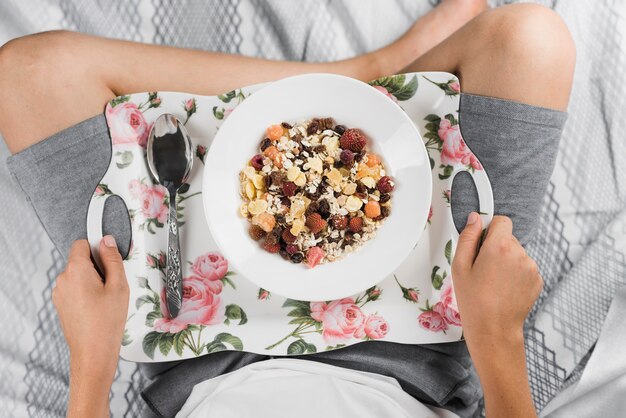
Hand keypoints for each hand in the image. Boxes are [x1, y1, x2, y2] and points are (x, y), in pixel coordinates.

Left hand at [53, 236, 128, 416]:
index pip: (82, 243)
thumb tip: (107, 242)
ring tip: (106, 298)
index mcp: (76, 270)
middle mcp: (63, 279)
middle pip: (81, 260)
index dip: (98, 246)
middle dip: (97, 266)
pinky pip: (75, 288)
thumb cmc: (106, 322)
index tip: (109, 254)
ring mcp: (60, 293)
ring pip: (78, 275)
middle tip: (112, 283)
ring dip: (92, 280)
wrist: (93, 352)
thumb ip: (113, 259)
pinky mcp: (61, 304)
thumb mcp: (119, 286)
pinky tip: (98, 306)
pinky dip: (86, 292)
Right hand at [452, 213, 541, 416]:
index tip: (481, 241)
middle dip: (495, 247)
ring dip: (506, 261)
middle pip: (508, 238)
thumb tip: (475, 218)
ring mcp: (531, 267)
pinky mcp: (537, 280)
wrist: (494, 330)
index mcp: (499, 247)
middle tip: (482, 269)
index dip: (489, 228)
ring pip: (516, 253)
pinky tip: (503, 289)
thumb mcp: (459, 267)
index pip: (501, 220)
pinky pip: (524, 267)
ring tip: (492, 282)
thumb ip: (467, 237)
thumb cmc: (473, 301)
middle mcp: (520, 254)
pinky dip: (515, 274)